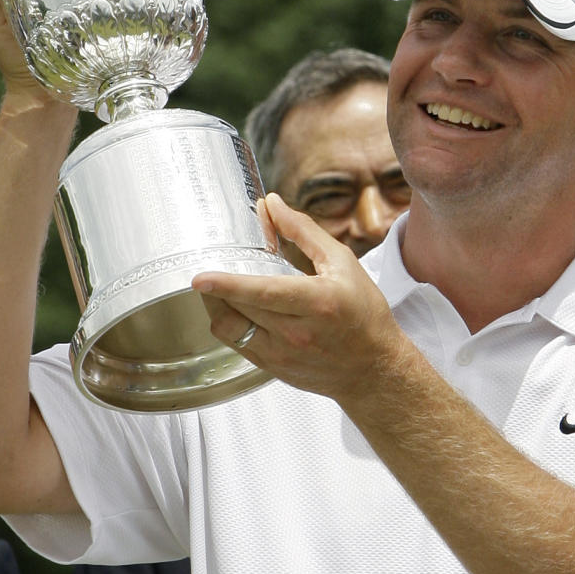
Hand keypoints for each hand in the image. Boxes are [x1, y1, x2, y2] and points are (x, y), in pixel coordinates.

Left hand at [192, 193, 404, 402]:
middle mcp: (297, 333)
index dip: (229, 285)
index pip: (263, 294)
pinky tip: (236, 309)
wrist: (373, 368)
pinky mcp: (273, 368)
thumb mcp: (342, 263)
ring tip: (216, 288)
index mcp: (317, 303)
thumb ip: (304, 231)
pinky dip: (230, 323)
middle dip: (215, 288)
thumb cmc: (363, 314)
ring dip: (216, 306)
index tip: (201, 279)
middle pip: (238, 310)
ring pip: (230, 330)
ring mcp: (282, 355)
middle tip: (207, 267)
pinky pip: (237, 344)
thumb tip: (272, 204)